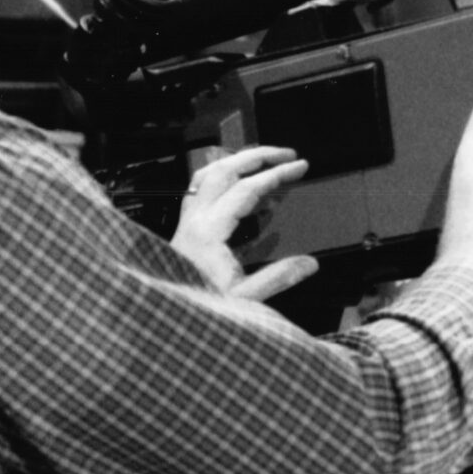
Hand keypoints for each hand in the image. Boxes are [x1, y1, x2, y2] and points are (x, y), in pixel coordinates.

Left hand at [173, 146, 315, 303]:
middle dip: (257, 156)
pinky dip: (223, 183)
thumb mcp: (243, 298)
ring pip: (207, 177)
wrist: (162, 319)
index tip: (300, 166)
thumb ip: (278, 278)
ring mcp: (186, 223)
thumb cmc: (195, 306)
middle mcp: (193, 220)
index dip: (276, 174)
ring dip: (236, 164)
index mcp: (208, 231)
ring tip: (263, 162)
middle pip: (223, 171)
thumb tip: (309, 263)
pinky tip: (244, 192)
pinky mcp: (185, 231)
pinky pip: (201, 193)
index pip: (246, 189)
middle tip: (286, 155)